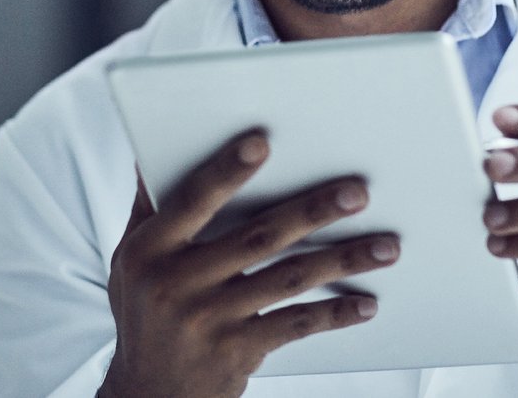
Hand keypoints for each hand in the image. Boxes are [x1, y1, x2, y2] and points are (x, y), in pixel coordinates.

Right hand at [100, 131, 399, 397]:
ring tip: (386, 246)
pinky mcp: (237, 351)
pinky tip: (366, 303)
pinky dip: (333, 314)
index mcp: (149, 250)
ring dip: (341, 261)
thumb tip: (151, 150)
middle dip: (311, 212)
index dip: (225, 172)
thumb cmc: (145, 312)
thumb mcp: (131, 259)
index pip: (191, 202)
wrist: (149, 392)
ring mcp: (209, 319)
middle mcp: (176, 283)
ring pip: (286, 280)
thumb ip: (149, 208)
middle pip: (255, 238)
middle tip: (356, 192)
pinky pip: (294, 325)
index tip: (261, 143)